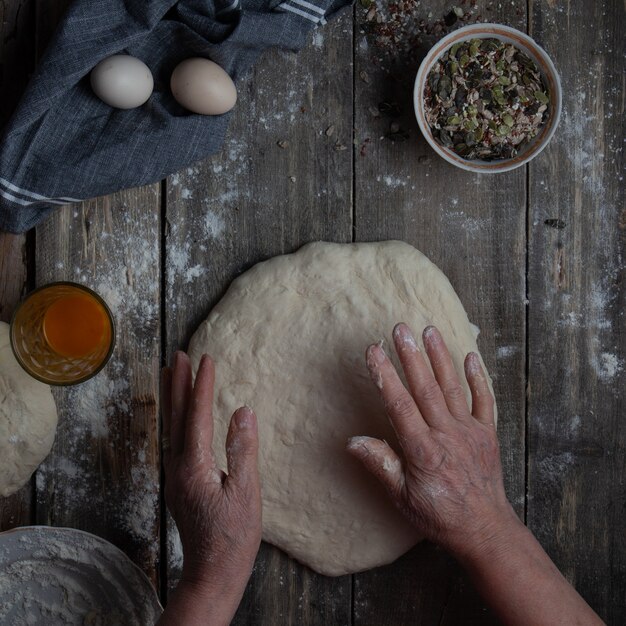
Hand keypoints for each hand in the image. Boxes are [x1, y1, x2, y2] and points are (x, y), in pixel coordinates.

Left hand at [161, 352, 261, 610]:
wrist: (213, 572)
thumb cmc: (233, 536)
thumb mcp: (245, 492)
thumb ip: (243, 449)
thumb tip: (243, 410)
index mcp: (195, 465)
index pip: (197, 415)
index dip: (202, 385)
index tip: (206, 359)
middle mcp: (178, 467)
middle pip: (175, 416)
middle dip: (176, 384)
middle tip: (178, 355)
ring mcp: (176, 475)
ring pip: (171, 426)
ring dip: (172, 398)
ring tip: (171, 374)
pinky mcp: (180, 482)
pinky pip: (175, 439)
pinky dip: (176, 417)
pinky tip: (180, 415)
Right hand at [347, 323, 514, 556]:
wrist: (484, 529)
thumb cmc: (440, 515)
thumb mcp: (402, 496)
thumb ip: (380, 465)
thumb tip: (353, 441)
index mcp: (423, 449)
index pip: (399, 404)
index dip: (385, 375)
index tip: (374, 351)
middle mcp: (447, 434)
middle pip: (426, 387)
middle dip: (411, 355)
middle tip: (400, 329)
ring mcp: (469, 431)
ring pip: (452, 387)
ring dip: (440, 357)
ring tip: (429, 330)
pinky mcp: (487, 434)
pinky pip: (484, 400)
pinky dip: (478, 378)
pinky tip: (471, 356)